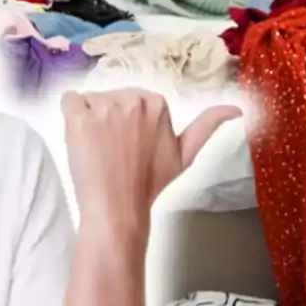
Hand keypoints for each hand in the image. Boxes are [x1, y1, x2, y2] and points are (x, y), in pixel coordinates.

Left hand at [61, 88, 241, 235]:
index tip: (131, 147)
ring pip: (90, 102)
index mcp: (157, 102)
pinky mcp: (78, 117)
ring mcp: (104, 107)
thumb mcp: (186, 154)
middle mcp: (132, 99)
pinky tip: (81, 139)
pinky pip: (68, 101)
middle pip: (110, 98)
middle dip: (109, 120)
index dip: (127, 125)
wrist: (118, 207)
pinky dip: (70, 117)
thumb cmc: (149, 183)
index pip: (131, 101)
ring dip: (90, 122)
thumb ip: (208, 126)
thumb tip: (237, 110)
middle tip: (115, 152)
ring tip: (100, 151)